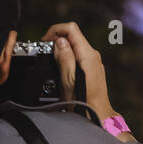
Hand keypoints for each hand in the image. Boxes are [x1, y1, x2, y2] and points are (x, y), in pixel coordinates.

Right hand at [41, 22, 131, 140]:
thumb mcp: (68, 80)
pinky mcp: (92, 68)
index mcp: (87, 54)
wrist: (98, 115)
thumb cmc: (83, 102)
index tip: (45, 42)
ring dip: (61, 49)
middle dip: (56, 40)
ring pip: (75, 45)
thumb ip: (64, 58)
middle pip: (72, 36)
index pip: (71, 29)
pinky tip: (60, 68)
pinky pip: (78, 55)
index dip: (55, 31)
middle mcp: (93, 55)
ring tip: (50, 60)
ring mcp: (94, 61)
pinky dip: (67, 56)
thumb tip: (59, 42)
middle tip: (45, 52)